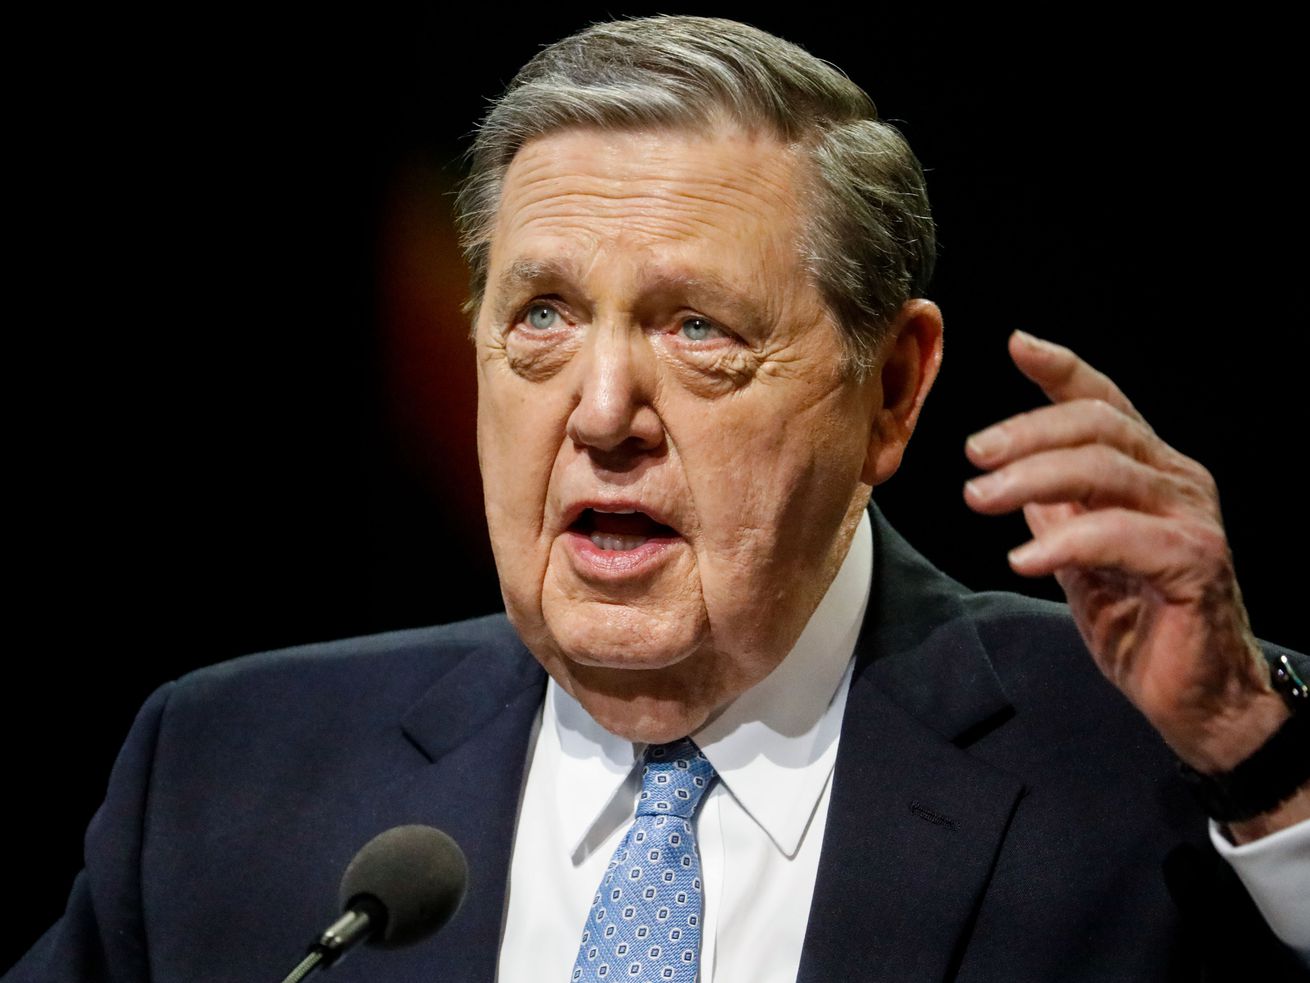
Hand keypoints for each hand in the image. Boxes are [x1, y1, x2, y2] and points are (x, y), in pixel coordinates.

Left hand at [962, 331, 1290, 796]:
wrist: (1196, 697)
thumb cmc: (1140, 623)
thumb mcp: (1083, 555)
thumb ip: (1058, 511)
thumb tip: (1009, 476)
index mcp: (1151, 471)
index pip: (1105, 403)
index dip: (1062, 370)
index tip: (1017, 345)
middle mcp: (1178, 481)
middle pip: (1097, 427)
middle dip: (1027, 432)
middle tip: (973, 457)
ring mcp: (1192, 518)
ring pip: (1106, 470)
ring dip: (1033, 479)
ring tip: (980, 500)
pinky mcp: (1194, 563)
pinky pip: (1120, 536)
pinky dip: (1065, 542)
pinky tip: (1023, 560)